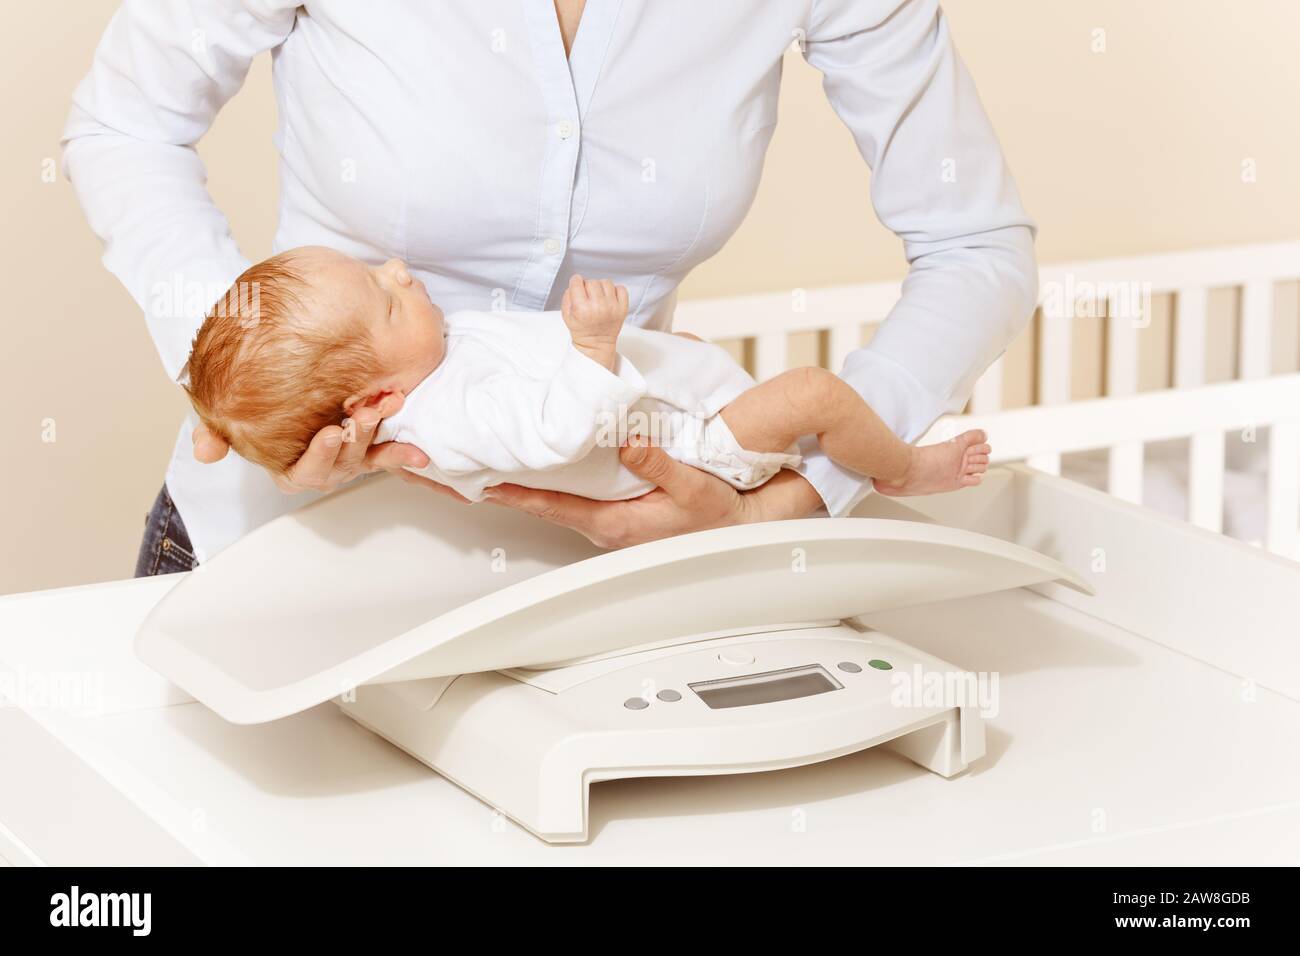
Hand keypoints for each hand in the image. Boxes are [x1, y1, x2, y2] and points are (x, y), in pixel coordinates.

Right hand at [192, 391, 433, 493]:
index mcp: (290, 469)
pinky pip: (388, 452)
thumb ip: (215, 433)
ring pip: (368, 451)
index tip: (328, 433)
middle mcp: (324, 468)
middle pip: (342, 462)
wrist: (282, 387)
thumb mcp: (229, 419)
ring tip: (386, 408)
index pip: (303, 471)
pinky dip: (403, 453)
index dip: (318, 456)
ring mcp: (350, 457)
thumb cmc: (257, 411)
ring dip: (379, 432)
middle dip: (355, 439)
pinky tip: (419, 454)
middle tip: (361, 416)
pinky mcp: (370, 444)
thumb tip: (204, 451)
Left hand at [480, 436, 822, 547]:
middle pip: (541, 503)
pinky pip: (572, 496)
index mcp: (613, 523)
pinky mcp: (615, 512)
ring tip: (491, 458)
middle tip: (466, 467)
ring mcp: (606, 520)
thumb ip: (658, 465)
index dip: (511, 493)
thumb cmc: (717, 515)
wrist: (740, 528)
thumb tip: (627, 441)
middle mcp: (602, 525)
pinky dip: (549, 481)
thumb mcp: (691, 488)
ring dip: (524, 482)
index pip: (550, 506)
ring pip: (554, 499)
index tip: (478, 480)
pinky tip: (537, 463)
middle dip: (505, 486)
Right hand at [560, 274, 627, 368]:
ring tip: (599, 297)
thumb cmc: (582, 330)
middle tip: (588, 296)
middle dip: (588, 286)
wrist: (596, 344)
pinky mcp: (622, 308)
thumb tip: (575, 283)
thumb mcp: (566, 315)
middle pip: (592, 281)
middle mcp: (598, 307)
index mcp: (581, 309)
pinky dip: (616, 291)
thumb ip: (567, 296)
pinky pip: (621, 289)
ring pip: (606, 282)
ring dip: (601, 287)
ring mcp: (612, 307)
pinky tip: (609, 298)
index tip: (577, 286)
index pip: (577, 281)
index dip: (576, 283)